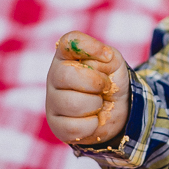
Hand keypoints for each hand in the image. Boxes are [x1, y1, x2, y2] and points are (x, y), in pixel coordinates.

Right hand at [45, 31, 129, 145]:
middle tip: (104, 87)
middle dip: (94, 83)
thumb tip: (103, 58)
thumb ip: (108, 56)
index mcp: (67, 56)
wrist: (116, 112)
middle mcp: (54, 76)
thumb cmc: (110, 82)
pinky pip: (74, 126)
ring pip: (71, 103)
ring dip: (95, 105)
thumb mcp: (114, 64)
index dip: (89, 47)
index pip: (69, 41)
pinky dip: (91, 124)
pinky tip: (92, 119)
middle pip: (66, 75)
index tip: (107, 56)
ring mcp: (52, 101)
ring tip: (98, 104)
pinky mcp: (56, 125)